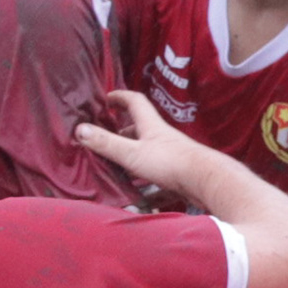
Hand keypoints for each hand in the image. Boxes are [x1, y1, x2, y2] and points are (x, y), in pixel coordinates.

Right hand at [75, 87, 217, 196]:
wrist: (207, 182)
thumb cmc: (170, 162)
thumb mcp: (132, 153)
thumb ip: (107, 143)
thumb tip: (80, 129)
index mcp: (151, 125)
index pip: (135, 102)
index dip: (120, 96)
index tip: (106, 98)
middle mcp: (162, 136)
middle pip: (140, 127)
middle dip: (122, 129)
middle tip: (104, 136)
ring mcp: (172, 154)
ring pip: (148, 150)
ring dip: (132, 155)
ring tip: (114, 164)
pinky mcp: (178, 173)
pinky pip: (157, 172)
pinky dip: (145, 179)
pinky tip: (137, 191)